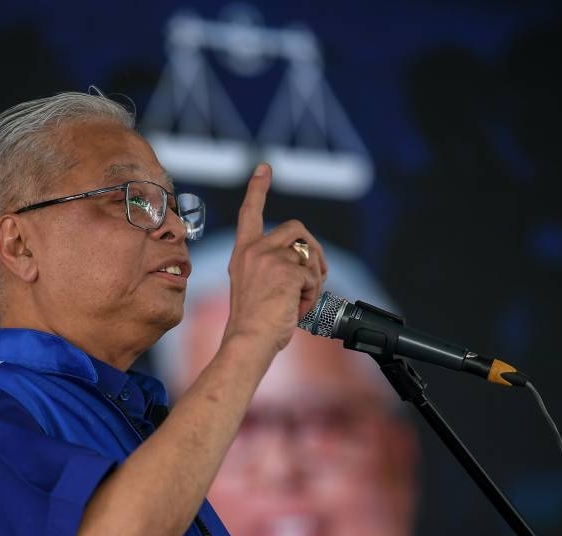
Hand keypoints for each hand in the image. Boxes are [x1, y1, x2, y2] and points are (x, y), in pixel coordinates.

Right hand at [222, 163, 327, 355]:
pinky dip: (312, 295)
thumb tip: (306, 264)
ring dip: (314, 278)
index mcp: (243, 253)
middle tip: (319, 274)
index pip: (250, 212)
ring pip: (309, 254)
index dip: (258, 188)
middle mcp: (253, 250)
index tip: (265, 169)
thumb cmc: (253, 324)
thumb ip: (273, 268)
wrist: (248, 340)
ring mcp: (269, 258)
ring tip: (301, 301)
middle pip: (296, 229)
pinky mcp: (286, 270)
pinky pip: (313, 276)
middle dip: (314, 249)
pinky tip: (298, 308)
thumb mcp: (256, 288)